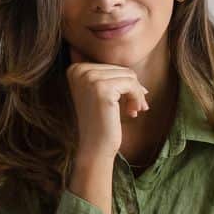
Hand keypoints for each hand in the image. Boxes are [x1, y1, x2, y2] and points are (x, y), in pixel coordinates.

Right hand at [66, 46, 149, 161]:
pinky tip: (132, 113)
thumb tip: (130, 66)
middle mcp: (79, 70)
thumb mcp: (100, 92)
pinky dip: (137, 98)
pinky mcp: (102, 88)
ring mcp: (89, 79)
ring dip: (136, 95)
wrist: (94, 147)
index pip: (112, 66)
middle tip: (133, 108)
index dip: (124, 84)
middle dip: (132, 89)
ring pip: (129, 76)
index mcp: (75, 69)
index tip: (126, 101)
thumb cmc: (100, 121)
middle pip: (122, 69)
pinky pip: (132, 84)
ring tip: (133, 110)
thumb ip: (109, 75)